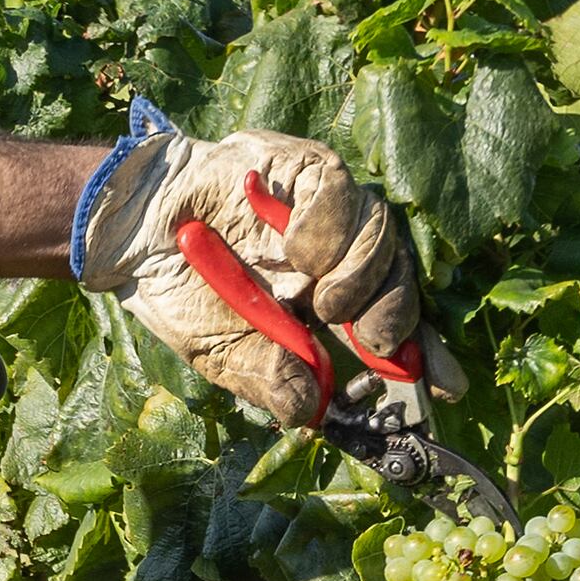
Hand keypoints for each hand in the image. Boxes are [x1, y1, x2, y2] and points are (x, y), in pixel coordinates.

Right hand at [73, 106, 455, 428]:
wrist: (132, 229)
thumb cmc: (180, 290)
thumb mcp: (221, 352)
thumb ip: (267, 377)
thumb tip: (308, 410)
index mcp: (325, 304)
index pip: (394, 325)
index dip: (426, 352)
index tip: (447, 384)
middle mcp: (338, 256)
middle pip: (402, 277)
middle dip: (394, 315)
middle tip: (369, 340)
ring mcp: (328, 211)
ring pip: (383, 234)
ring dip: (361, 275)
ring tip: (317, 298)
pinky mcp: (308, 171)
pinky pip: (345, 194)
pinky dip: (328, 227)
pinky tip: (293, 249)